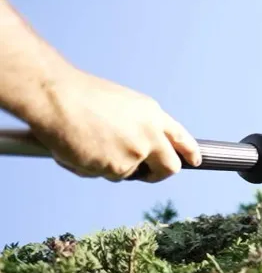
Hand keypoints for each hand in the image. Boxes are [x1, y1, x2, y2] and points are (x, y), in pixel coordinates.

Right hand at [26, 66, 201, 181]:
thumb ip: (139, 126)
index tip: (194, 161)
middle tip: (147, 174)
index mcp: (153, 115)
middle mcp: (151, 136)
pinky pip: (107, 176)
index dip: (190, 153)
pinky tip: (78, 149)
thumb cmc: (81, 96)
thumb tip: (143, 151)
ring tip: (89, 143)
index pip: (182, 139)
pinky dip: (93, 168)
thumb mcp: (123, 105)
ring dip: (112, 166)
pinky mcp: (118, 168)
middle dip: (160, 174)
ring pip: (130, 173)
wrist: (56, 99)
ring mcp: (137, 154)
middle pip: (170, 167)